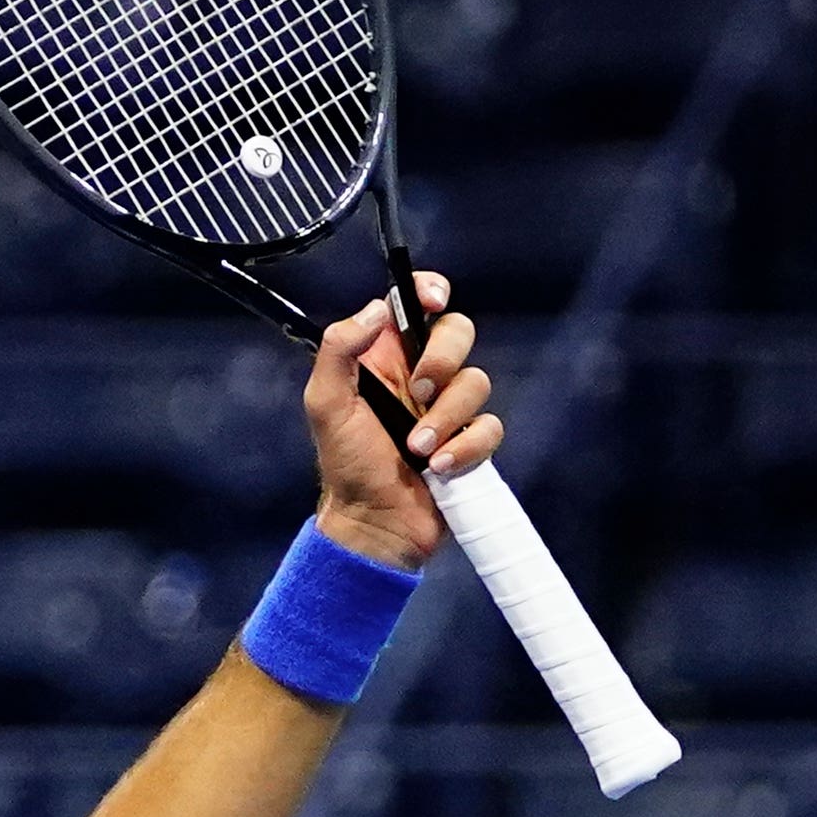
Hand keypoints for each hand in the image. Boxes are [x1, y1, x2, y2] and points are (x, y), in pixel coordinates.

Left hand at [305, 273, 497, 571]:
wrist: (374, 524)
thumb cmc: (346, 465)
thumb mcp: (327, 405)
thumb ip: (339, 351)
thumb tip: (377, 310)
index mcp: (385, 358)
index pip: (414, 306)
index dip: (430, 291)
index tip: (434, 300)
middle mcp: (420, 376)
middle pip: (458, 331)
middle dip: (443, 358)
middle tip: (416, 393)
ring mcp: (448, 408)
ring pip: (477, 381)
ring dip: (445, 417)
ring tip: (417, 449)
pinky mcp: (470, 441)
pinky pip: (489, 426)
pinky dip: (464, 448)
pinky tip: (438, 468)